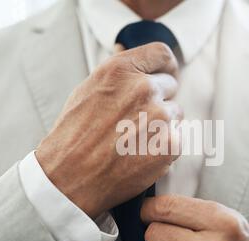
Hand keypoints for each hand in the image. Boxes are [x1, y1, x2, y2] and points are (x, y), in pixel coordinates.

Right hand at [36, 43, 181, 217]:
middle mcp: (143, 88)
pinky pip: (178, 139)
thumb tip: (137, 62)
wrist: (70, 178)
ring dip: (163, 124)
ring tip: (134, 140)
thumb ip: (119, 75)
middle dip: (158, 100)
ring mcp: (159, 116)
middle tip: (138, 120)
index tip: (166, 76)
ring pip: (175, 114)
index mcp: (120, 70)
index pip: (162, 54)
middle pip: (170, 85)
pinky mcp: (170, 144)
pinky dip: (165, 147)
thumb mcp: (87, 91)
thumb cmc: (73, 136)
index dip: (166, 67)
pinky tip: (141, 155)